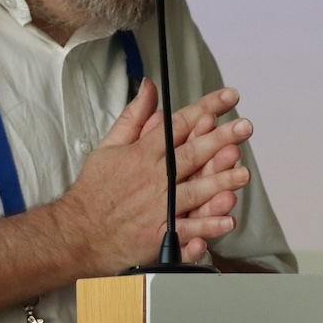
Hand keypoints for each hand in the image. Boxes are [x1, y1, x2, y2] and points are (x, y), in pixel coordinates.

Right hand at [56, 81, 252, 274]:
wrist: (77, 232)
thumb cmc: (94, 190)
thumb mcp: (109, 147)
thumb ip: (134, 117)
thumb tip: (149, 87)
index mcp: (142, 154)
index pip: (179, 125)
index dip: (206, 109)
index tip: (228, 98)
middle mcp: (153, 179)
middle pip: (191, 155)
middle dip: (220, 139)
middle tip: (244, 128)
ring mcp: (158, 208)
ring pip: (194, 192)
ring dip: (220, 182)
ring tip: (243, 173)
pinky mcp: (159, 235)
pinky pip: (187, 230)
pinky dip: (207, 227)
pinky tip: (227, 220)